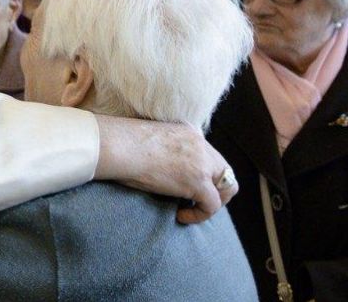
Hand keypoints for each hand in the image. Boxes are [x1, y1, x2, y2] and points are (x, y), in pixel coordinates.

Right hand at [93, 116, 236, 223]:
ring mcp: (202, 162)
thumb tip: (157, 167)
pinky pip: (212, 205)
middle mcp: (200, 144)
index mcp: (189, 132)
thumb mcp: (149, 140)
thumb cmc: (121, 144)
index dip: (202, 173)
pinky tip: (180, 215)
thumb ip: (163, 150)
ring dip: (214, 202)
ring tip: (193, 209)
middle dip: (216, 188)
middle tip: (195, 200)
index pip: (208, 154)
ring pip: (228, 187)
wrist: (119, 145)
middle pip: (225, 170)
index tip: (183, 184)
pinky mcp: (198, 181)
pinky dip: (200, 215)